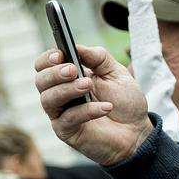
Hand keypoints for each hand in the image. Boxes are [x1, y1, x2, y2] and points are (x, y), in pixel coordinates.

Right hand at [34, 45, 151, 165]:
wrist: (137, 131)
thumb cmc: (124, 101)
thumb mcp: (116, 73)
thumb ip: (98, 58)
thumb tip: (77, 47)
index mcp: (68, 77)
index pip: (44, 65)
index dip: (48, 58)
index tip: (60, 54)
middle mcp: (60, 94)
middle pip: (40, 81)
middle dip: (54, 73)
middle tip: (73, 70)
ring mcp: (61, 114)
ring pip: (47, 99)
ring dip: (67, 89)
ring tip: (88, 85)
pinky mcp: (67, 132)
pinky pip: (67, 119)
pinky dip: (86, 111)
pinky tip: (105, 107)